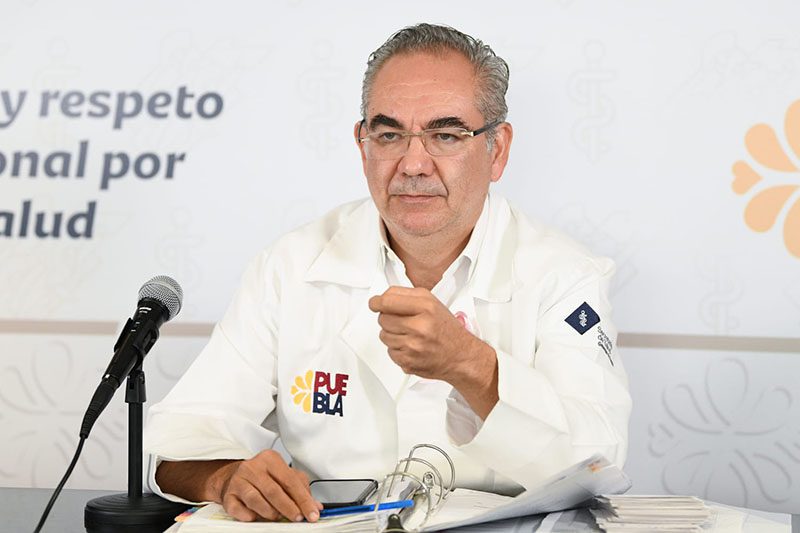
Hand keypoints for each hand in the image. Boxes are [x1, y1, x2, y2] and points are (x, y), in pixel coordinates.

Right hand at [213, 450, 322, 521]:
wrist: (233, 476)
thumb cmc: (262, 477)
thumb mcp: (283, 476)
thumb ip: (300, 489)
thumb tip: (315, 506)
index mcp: (270, 459)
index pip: (290, 481)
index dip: (303, 499)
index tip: (312, 513)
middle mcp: (253, 467)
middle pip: (274, 491)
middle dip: (289, 508)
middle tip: (298, 518)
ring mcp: (238, 481)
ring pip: (256, 500)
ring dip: (270, 513)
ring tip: (278, 517)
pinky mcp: (228, 496)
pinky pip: (239, 509)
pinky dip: (249, 516)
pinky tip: (256, 517)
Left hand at [368, 286, 497, 416]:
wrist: (461, 357)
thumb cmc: (447, 330)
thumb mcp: (432, 303)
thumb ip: (407, 296)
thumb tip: (383, 297)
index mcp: (425, 307)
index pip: (387, 301)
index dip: (377, 302)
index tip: (375, 303)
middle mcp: (419, 327)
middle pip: (383, 318)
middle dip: (388, 318)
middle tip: (402, 321)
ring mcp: (413, 346)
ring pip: (384, 336)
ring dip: (392, 334)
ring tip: (409, 334)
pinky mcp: (408, 362)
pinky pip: (389, 351)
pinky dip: (397, 349)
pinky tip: (411, 346)